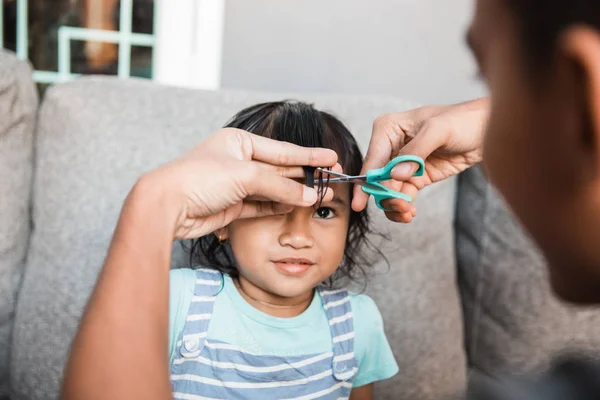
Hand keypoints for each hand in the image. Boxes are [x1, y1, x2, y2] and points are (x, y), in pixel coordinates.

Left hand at [141, 128, 338, 238]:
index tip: (331, 158)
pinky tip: (295, 206)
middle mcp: (237, 161)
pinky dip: (278, 207)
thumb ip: (279, 185)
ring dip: (294, 194)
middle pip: (279, 169)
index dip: (309, 155)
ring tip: (319, 197)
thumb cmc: (198, 179)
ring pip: (272, 189)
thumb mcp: (244, 175)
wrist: (166, 206)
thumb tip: (308, 195)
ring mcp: (235, 185)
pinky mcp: (232, 206)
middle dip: (304, 176)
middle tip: (331, 180)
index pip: (282, 149)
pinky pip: (262, 205)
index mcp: (238, 142)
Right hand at [352, 98, 488, 222]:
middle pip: (378, 179)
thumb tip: (396, 174)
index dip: (365, 182)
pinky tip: (410, 213)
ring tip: (408, 213)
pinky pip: (403, 195)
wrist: (487, 130)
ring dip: (395, 205)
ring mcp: (403, 164)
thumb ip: (415, 152)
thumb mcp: (439, 130)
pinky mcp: (416, 177)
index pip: (373, 159)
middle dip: (385, 196)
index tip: (359, 202)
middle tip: (401, 207)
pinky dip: (403, 206)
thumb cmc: (463, 120)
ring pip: (389, 191)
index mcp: (389, 129)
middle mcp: (391, 147)